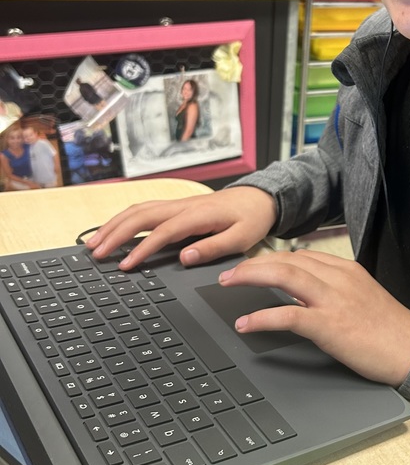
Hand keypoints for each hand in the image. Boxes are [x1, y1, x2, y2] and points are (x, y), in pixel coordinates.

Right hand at [85, 186, 277, 269]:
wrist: (259, 198)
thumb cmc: (251, 219)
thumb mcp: (241, 238)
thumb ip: (213, 248)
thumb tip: (185, 258)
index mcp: (197, 215)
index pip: (162, 233)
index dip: (141, 250)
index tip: (125, 266)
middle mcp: (182, 206)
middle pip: (140, 216)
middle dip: (115, 233)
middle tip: (96, 253)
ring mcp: (177, 204)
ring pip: (138, 210)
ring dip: (114, 225)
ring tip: (94, 243)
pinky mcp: (176, 206)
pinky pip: (144, 210)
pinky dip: (124, 219)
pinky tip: (113, 230)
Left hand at [218, 249, 409, 385]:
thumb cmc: (391, 332)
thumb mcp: (363, 299)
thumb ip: (335, 292)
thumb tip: (303, 296)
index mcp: (347, 271)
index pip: (300, 255)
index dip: (271, 259)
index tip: (251, 265)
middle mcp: (340, 278)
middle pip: (287, 260)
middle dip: (253, 263)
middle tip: (229, 273)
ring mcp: (335, 300)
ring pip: (285, 276)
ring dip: (251, 277)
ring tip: (228, 284)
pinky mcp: (331, 326)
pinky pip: (288, 315)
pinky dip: (262, 316)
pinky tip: (246, 324)